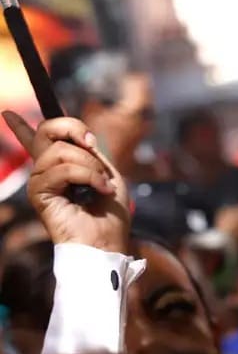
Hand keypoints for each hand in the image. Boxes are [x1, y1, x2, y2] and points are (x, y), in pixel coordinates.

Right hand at [3, 111, 129, 253]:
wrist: (108, 240)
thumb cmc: (110, 212)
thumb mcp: (107, 172)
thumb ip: (89, 152)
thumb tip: (77, 137)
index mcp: (61, 166)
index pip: (35, 141)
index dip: (20, 127)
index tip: (7, 113)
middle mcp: (46, 171)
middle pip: (46, 131)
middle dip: (73, 128)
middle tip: (91, 143)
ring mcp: (40, 181)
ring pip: (60, 151)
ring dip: (90, 165)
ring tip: (102, 184)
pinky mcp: (38, 193)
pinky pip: (63, 170)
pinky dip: (89, 176)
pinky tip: (99, 190)